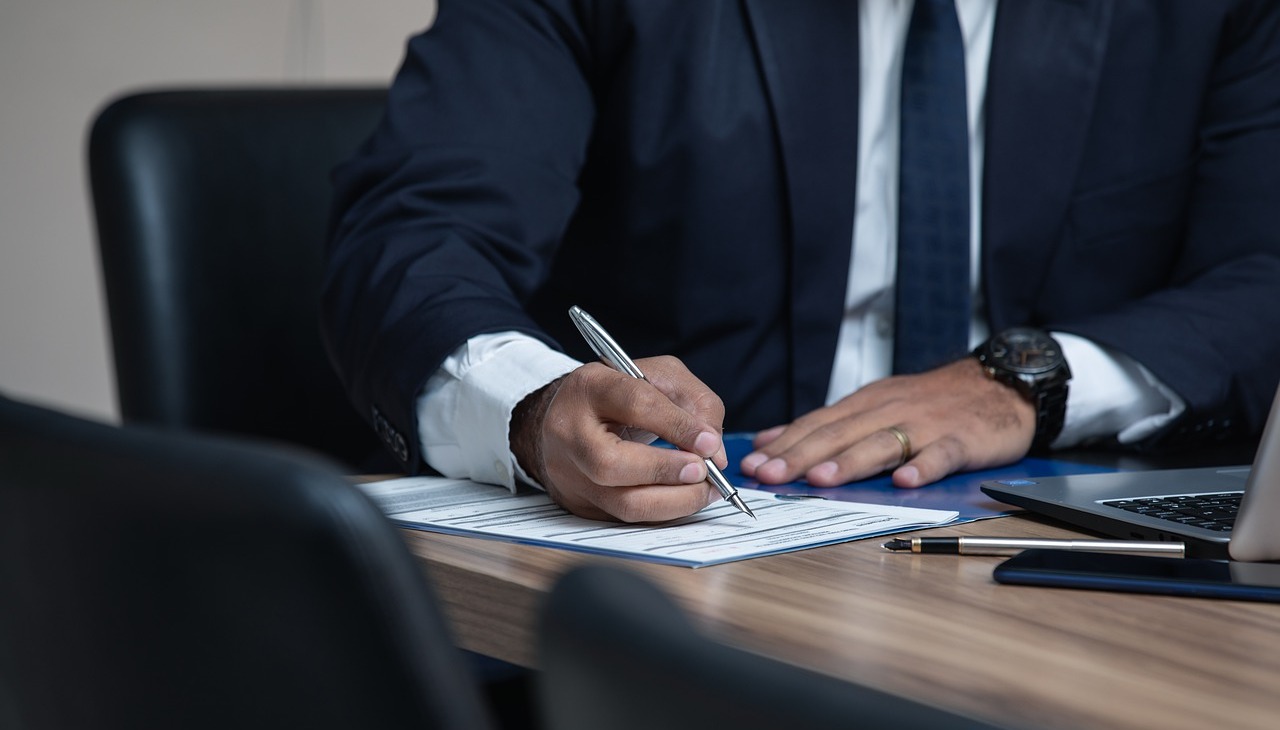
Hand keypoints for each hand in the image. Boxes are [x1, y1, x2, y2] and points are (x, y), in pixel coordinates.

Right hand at [510, 356, 727, 521]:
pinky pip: (627, 519)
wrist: (570, 417)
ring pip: (621, 503)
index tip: (710, 443)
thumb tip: (714, 452)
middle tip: (703, 471)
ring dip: (673, 502)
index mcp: (589, 388)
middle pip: (611, 464)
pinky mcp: (580, 503)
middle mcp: (569, 432)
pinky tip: (684, 499)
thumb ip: (695, 402)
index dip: (677, 426)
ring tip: (704, 490)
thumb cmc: (621, 395)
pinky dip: (664, 512)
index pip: (635, 404)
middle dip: (666, 472)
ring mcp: (569, 474)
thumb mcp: (659, 377)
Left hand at [740, 358, 1034, 487]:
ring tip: (822, 478)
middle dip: (801, 455)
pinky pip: (941, 454)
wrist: (999, 383)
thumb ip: (826, 424)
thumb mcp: (874, 404)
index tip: (753, 464)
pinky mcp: (960, 439)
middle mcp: (888, 411)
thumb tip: (772, 440)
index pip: (817, 424)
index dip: (785, 444)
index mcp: (865, 405)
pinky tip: (906, 481)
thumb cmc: (931, 401)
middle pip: (839, 434)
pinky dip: (924, 466)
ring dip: (850, 461)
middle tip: (771, 474)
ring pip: (881, 443)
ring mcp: (925, 424)